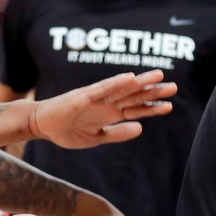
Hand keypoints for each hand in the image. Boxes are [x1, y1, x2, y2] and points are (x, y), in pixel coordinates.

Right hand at [29, 71, 174, 148]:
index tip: (169, 105)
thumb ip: (117, 133)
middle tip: (174, 87)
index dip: (152, 107)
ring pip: (122, 88)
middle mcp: (106, 103)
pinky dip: (116, 83)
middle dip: (153, 92)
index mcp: (109, 114)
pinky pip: (102, 88)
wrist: (41, 125)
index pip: (135, 109)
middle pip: (134, 96)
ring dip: (140, 82)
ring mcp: (96, 97)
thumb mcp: (96, 139)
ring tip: (159, 76)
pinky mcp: (83, 95)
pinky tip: (130, 78)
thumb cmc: (66, 131)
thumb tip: (140, 128)